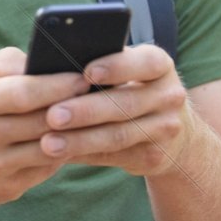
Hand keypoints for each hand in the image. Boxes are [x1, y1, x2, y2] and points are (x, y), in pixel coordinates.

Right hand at [0, 47, 87, 213]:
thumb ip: (3, 64)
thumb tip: (42, 61)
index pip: (24, 93)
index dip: (58, 84)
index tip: (83, 76)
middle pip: (41, 120)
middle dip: (74, 106)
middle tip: (96, 93)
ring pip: (49, 147)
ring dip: (74, 131)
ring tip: (91, 115)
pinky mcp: (6, 189)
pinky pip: (46, 169)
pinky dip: (63, 152)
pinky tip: (71, 138)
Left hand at [39, 44, 194, 176]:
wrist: (171, 133)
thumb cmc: (130, 88)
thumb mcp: (127, 71)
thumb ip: (101, 67)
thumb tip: (51, 70)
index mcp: (160, 65)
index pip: (144, 63)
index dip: (116, 67)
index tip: (86, 73)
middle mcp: (169, 96)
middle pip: (125, 104)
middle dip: (86, 111)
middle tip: (52, 115)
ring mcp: (165, 129)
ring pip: (117, 136)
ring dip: (80, 140)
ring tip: (48, 143)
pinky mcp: (153, 157)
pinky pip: (113, 156)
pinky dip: (83, 155)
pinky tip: (58, 156)